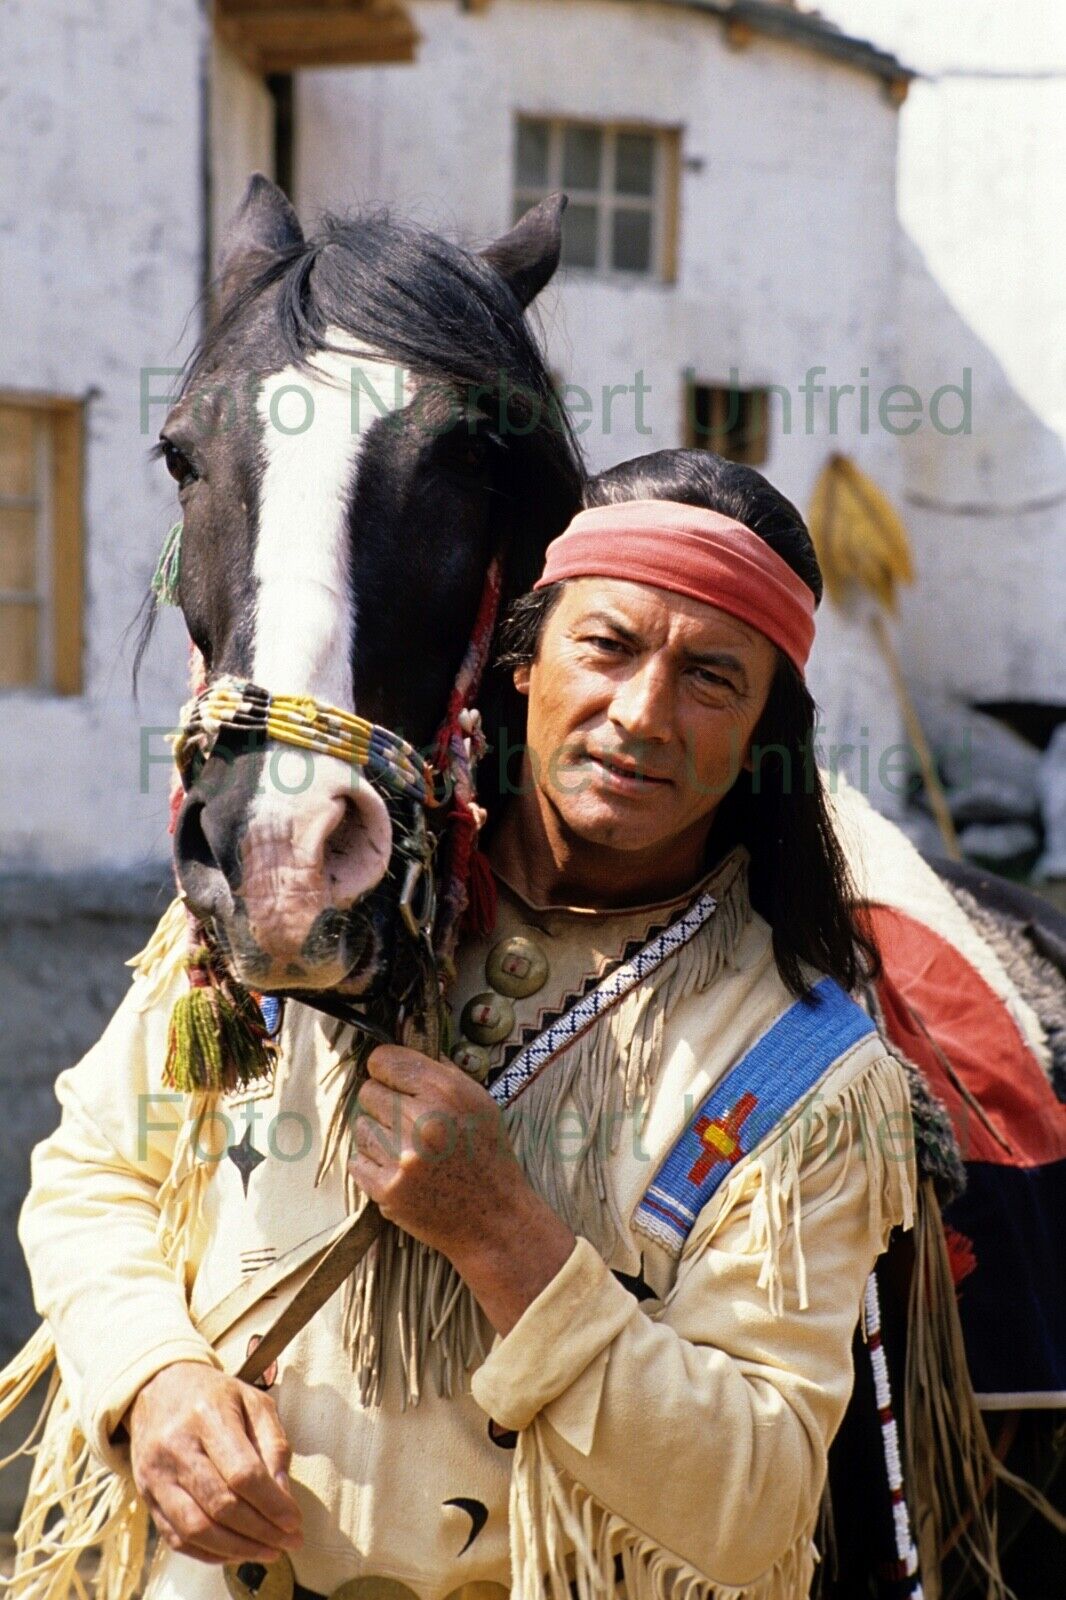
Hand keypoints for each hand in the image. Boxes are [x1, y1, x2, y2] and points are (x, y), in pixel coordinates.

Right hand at [126, 1361, 302, 1565]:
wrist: (158, 1389)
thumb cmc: (215, 1396)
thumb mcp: (253, 1402)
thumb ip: (273, 1444)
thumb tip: (284, 1496)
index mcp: (208, 1415)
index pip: (242, 1472)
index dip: (272, 1504)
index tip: (295, 1521)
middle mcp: (176, 1446)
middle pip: (220, 1505)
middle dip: (261, 1531)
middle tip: (290, 1542)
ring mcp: (156, 1474)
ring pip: (196, 1528)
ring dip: (238, 1548)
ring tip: (269, 1551)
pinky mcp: (146, 1496)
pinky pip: (177, 1538)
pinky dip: (210, 1553)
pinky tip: (237, 1551)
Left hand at [349, 1046, 574, 1334]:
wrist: (493, 1218)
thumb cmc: (486, 1155)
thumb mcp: (479, 1101)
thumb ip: (441, 1072)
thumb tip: (404, 1048)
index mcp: (446, 1092)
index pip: (383, 1059)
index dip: (387, 1069)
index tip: (393, 1080)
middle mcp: (422, 1121)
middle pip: (367, 1092)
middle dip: (384, 1103)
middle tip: (407, 1122)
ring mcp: (402, 1157)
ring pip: (360, 1126)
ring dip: (378, 1136)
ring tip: (407, 1150)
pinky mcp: (388, 1189)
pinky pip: (357, 1160)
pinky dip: (374, 1164)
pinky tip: (400, 1170)